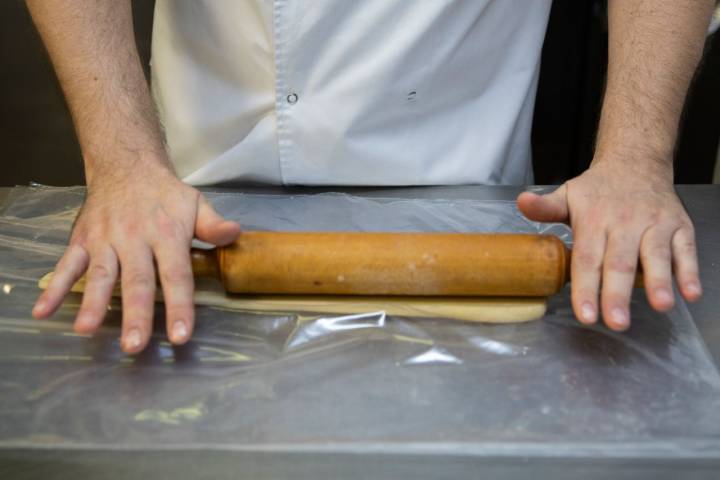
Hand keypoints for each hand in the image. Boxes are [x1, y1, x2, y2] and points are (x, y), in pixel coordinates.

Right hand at [32, 164, 240, 352]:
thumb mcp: (196, 204)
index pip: (176, 275)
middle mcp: (135, 239)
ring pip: (101, 276)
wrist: (126, 166)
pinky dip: (55, 288)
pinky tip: (43, 311)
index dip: (179, 306)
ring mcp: (105, 240)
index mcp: (167, 234)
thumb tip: (235, 234)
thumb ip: (213, 225)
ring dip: (94, 303)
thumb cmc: (166, 194)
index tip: (180, 335)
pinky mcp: (82, 240)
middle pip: (137, 281)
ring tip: (88, 329)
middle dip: (135, 315)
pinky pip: (67, 266)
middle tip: (134, 346)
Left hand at [517, 160, 700, 330]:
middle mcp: (625, 223)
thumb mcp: (568, 194)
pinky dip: (690, 271)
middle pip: (620, 263)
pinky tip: (690, 293)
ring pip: (656, 255)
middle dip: (618, 294)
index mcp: (594, 220)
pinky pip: (686, 249)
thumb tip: (522, 203)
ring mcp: (655, 224)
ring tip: (660, 306)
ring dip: (659, 281)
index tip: (585, 314)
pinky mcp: (680, 226)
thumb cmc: (598, 190)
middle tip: (616, 322)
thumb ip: (546, 207)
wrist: (636, 161)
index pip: (587, 259)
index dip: (585, 288)